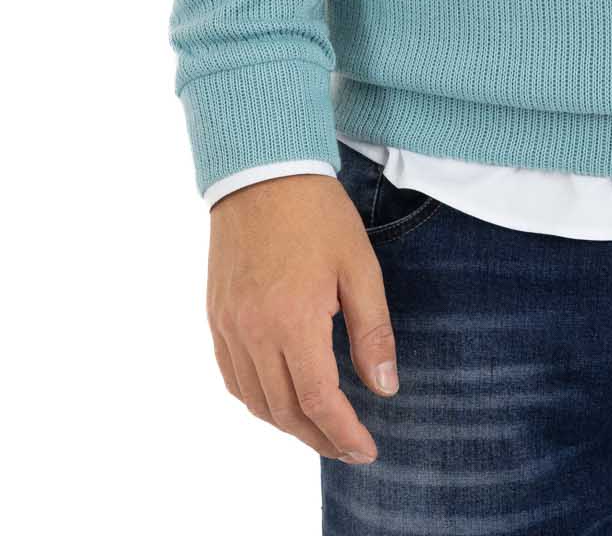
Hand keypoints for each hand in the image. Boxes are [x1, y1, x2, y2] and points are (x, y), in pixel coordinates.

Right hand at [207, 172, 398, 463]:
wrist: (262, 171)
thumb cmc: (317, 214)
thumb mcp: (360, 267)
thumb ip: (372, 331)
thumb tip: (385, 387)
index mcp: (294, 320)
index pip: (320, 400)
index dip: (344, 433)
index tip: (367, 449)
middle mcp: (254, 333)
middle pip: (286, 411)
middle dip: (321, 437)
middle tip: (349, 447)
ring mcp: (229, 327)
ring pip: (256, 402)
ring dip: (289, 425)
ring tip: (320, 430)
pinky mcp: (216, 318)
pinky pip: (233, 378)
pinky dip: (257, 401)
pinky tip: (279, 400)